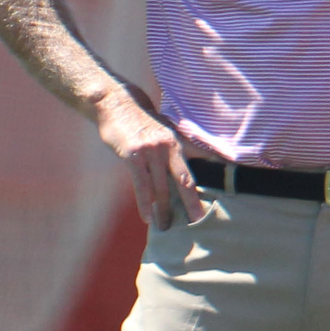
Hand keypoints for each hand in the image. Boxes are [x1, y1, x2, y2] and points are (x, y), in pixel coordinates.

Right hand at [94, 84, 204, 230]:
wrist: (113, 104)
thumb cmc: (137, 120)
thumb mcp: (162, 129)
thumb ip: (174, 147)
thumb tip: (188, 164)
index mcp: (176, 141)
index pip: (196, 166)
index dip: (207, 184)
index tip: (215, 200)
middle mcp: (167, 146)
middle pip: (184, 181)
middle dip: (191, 203)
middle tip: (199, 222)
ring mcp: (150, 151)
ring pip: (161, 187)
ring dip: (163, 210)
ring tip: (165, 226)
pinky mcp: (132, 156)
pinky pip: (141, 185)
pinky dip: (145, 203)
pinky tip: (147, 216)